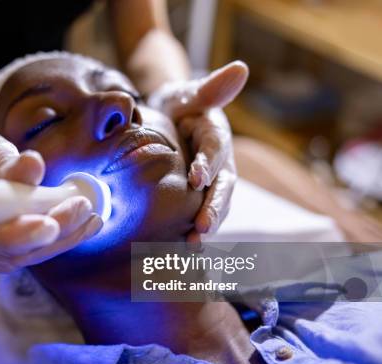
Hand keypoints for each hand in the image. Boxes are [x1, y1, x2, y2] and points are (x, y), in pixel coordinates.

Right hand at [0, 111, 102, 274]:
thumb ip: (11, 163)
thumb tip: (34, 164)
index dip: (14, 233)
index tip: (49, 224)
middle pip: (6, 250)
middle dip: (51, 234)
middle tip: (83, 210)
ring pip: (22, 257)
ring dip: (62, 239)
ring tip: (90, 217)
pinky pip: (28, 257)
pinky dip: (58, 242)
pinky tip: (82, 226)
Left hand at [147, 61, 248, 241]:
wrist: (169, 120)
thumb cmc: (178, 104)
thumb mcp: (190, 93)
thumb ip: (210, 87)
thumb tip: (241, 68)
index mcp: (217, 135)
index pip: (217, 149)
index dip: (209, 163)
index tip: (197, 179)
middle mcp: (221, 162)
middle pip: (223, 187)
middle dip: (213, 208)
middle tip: (200, 229)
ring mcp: (213, 181)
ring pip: (217, 205)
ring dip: (207, 226)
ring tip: (193, 245)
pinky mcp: (200, 195)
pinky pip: (203, 213)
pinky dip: (197, 230)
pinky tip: (183, 249)